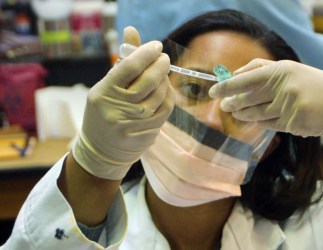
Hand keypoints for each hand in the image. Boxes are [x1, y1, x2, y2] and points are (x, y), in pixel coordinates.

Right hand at [72, 26, 174, 179]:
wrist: (101, 150)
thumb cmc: (103, 112)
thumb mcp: (106, 87)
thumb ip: (122, 62)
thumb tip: (132, 31)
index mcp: (103, 93)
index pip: (128, 67)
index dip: (145, 53)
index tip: (156, 46)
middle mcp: (117, 109)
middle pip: (148, 81)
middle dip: (161, 65)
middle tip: (164, 58)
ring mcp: (132, 124)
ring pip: (160, 96)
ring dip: (166, 81)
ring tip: (163, 75)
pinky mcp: (145, 134)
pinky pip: (165, 110)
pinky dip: (169, 97)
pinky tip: (165, 91)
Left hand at [209, 59, 322, 152]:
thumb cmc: (308, 83)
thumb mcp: (286, 69)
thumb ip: (258, 69)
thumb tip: (232, 75)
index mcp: (280, 70)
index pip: (246, 79)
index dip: (227, 86)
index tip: (213, 91)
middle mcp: (284, 87)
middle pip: (248, 99)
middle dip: (232, 104)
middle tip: (224, 106)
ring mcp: (290, 106)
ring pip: (256, 114)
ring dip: (244, 114)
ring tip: (237, 113)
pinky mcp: (294, 123)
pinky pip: (270, 124)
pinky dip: (263, 122)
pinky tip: (262, 118)